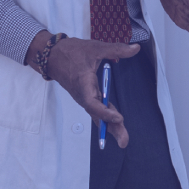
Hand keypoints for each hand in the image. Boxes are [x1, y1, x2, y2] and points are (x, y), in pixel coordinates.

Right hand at [28, 31, 138, 148]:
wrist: (52, 56)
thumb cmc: (72, 52)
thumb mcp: (96, 47)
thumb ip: (117, 49)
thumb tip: (136, 48)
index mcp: (83, 84)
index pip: (93, 103)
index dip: (105, 113)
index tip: (119, 118)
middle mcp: (83, 95)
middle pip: (97, 115)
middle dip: (111, 128)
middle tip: (124, 141)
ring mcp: (83, 98)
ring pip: (97, 115)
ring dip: (109, 127)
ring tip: (123, 139)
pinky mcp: (85, 97)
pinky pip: (96, 111)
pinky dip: (105, 119)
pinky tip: (114, 127)